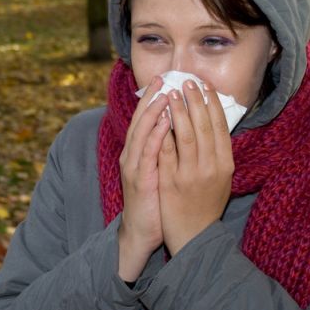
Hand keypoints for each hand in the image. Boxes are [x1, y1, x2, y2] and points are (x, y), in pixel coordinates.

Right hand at [117, 76, 170, 281]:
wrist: (141, 232)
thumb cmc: (155, 203)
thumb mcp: (159, 172)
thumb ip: (165, 151)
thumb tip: (178, 130)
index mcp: (137, 152)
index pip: (143, 120)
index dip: (152, 99)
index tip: (164, 80)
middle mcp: (131, 155)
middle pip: (139, 120)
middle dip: (151, 98)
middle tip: (162, 78)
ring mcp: (133, 166)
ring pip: (142, 132)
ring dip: (153, 111)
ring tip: (165, 93)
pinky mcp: (140, 178)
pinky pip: (148, 152)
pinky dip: (157, 134)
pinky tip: (166, 121)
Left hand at [157, 79, 233, 255]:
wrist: (194, 236)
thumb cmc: (207, 205)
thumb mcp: (221, 178)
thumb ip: (219, 153)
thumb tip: (215, 124)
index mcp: (225, 164)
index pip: (220, 127)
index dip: (212, 104)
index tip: (205, 85)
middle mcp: (211, 167)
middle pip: (203, 126)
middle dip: (195, 101)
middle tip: (187, 81)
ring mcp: (190, 174)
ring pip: (185, 135)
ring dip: (178, 111)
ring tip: (172, 92)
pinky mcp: (171, 182)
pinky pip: (166, 152)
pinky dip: (163, 132)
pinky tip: (159, 117)